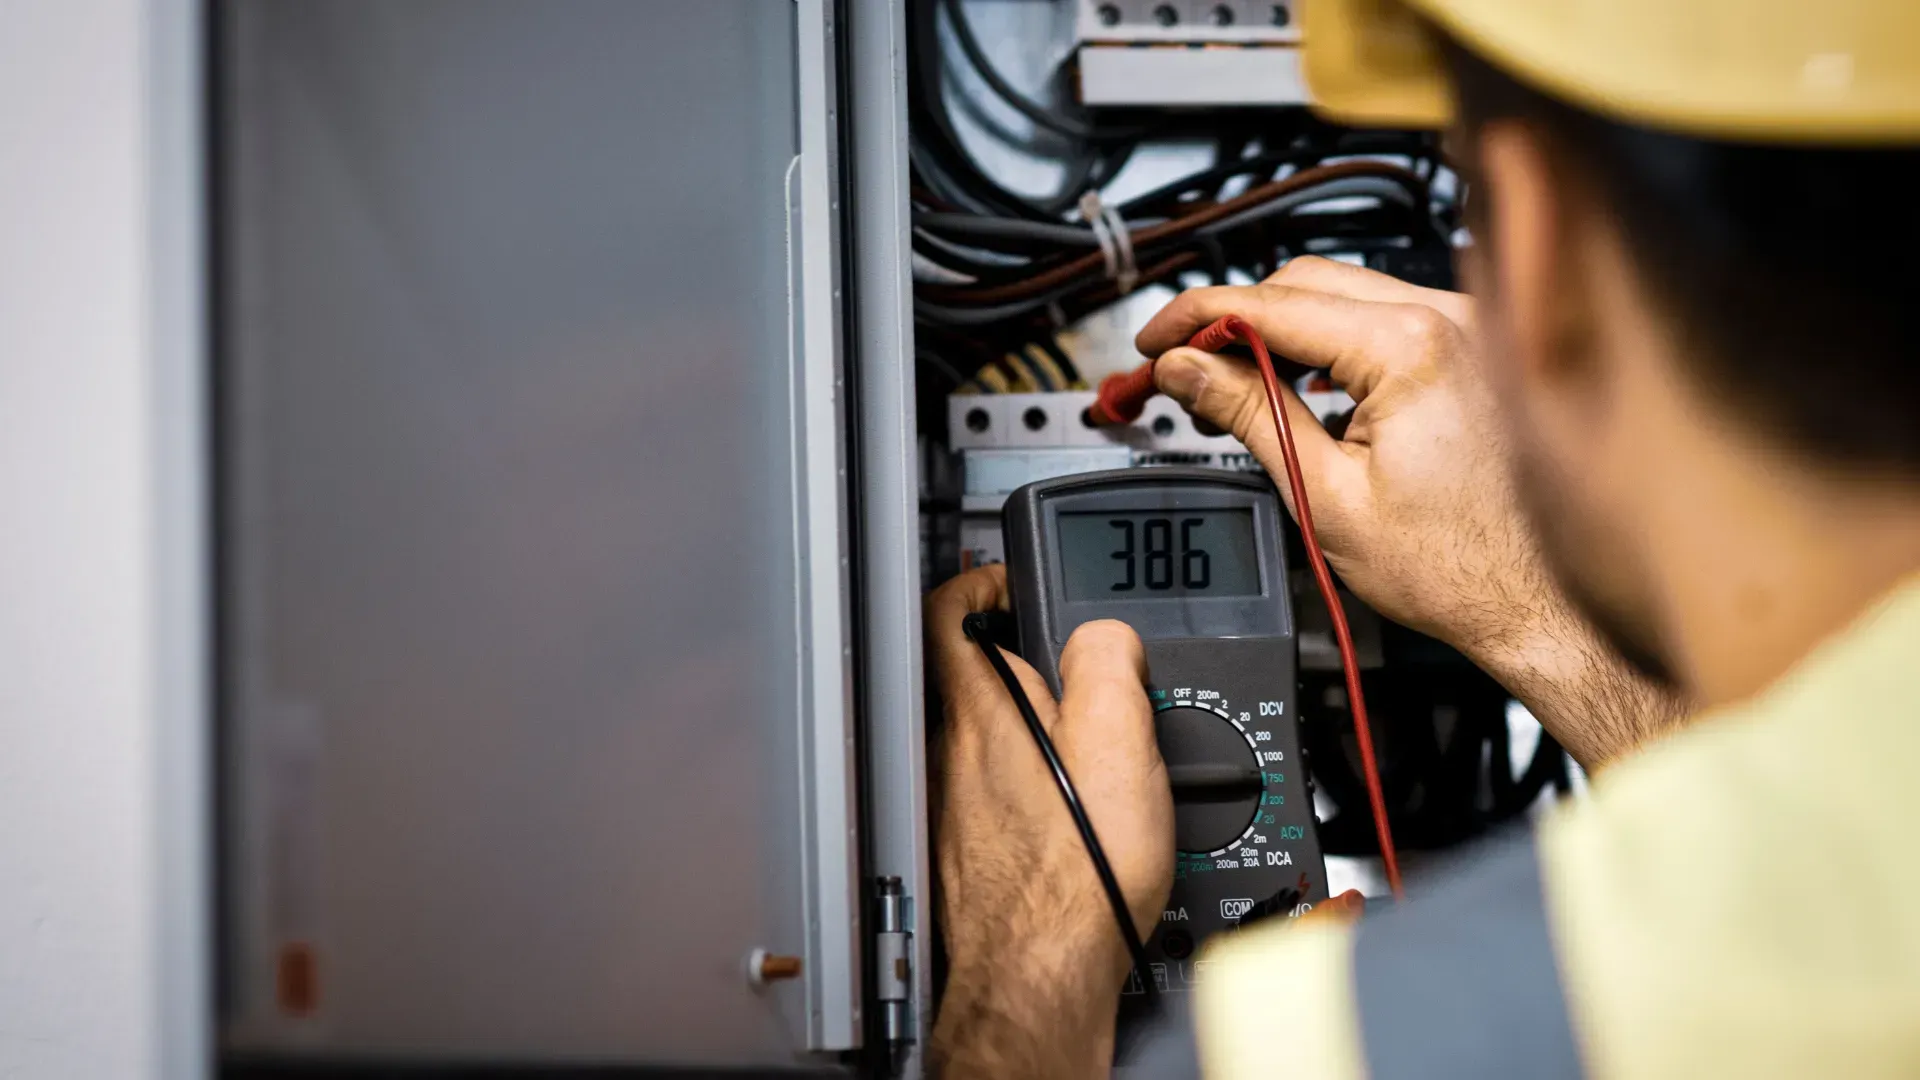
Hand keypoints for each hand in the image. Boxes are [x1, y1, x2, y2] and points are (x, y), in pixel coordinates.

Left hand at [925, 565, 1173, 1079]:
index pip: (949, 610)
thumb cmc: (1076, 877)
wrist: (1043, 977)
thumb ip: (1106, 661)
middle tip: (1071, 666)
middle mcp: (950, 755)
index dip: (980, 579)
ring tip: (1086, 746)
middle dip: (1020, 660)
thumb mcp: (1118, 740)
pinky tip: (1069, 818)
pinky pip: (989, 796)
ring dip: (1026, 729)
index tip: (1009, 580)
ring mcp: (950, 808)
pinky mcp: (963, 855)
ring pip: (980, 739)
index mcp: (981, 712)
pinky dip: (1025, 788)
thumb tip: (1103, 633)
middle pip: (969, 675)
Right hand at [1138, 256, 1684, 769]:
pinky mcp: (1477, 349)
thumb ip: (1249, 413)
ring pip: (1345, 293)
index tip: (1154, 341)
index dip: (1195, 319)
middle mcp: (1449, 318)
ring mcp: (1470, 328)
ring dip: (1281, 327)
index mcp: (1409, 347)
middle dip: (1232, 319)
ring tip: (1233, 379)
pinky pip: (1386, 317)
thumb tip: (1188, 369)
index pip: (1270, 304)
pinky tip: (1302, 382)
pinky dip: (1333, 339)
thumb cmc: (1456, 568)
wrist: (1538, 604)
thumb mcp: (1323, 494)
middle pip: (1304, 282)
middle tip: (1181, 365)